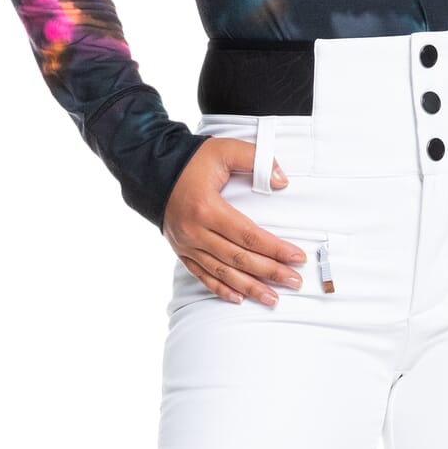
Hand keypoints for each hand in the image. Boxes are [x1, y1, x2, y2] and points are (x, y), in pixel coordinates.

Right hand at [161, 138, 307, 306]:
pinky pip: (203, 276)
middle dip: (270, 272)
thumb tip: (280, 181)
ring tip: (273, 298)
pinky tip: (240, 298)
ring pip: (223, 273)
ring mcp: (188, 246)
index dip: (275, 249)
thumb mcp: (222, 150)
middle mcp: (196, 232)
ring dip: (250, 288)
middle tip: (294, 281)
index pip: (249, 235)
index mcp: (207, 208)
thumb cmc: (190, 162)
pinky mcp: (182, 252)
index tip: (296, 257)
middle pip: (240, 259)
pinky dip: (221, 290)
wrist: (151, 172)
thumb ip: (254, 159)